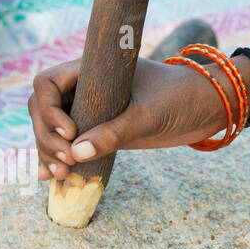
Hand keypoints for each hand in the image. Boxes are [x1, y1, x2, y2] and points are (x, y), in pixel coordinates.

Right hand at [28, 57, 228, 180]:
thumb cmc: (180, 97)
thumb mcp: (148, 115)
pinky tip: (49, 178)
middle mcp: (85, 89)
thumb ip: (114, 133)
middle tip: (65, 163)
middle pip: (43, 110)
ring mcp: (90, 111)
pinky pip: (70, 145)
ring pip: (52, 130)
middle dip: (46, 137)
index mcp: (91, 71)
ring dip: (49, 152)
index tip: (70, 132)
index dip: (48, 109)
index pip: (47, 83)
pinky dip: (58, 159)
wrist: (206, 107)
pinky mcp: (100, 132)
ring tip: (58, 176)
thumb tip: (77, 153)